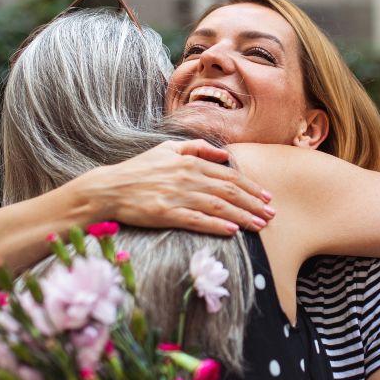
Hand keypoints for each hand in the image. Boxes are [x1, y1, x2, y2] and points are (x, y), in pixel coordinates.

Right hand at [69, 140, 273, 235]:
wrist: (108, 188)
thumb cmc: (138, 169)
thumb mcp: (166, 149)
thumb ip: (197, 149)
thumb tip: (224, 155)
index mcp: (190, 162)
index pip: (229, 176)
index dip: (251, 187)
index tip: (267, 197)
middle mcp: (187, 177)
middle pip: (229, 192)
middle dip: (253, 204)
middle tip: (271, 214)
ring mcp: (177, 196)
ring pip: (218, 207)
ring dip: (242, 216)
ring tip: (259, 225)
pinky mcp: (166, 213)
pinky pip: (197, 220)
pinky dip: (216, 225)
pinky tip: (232, 231)